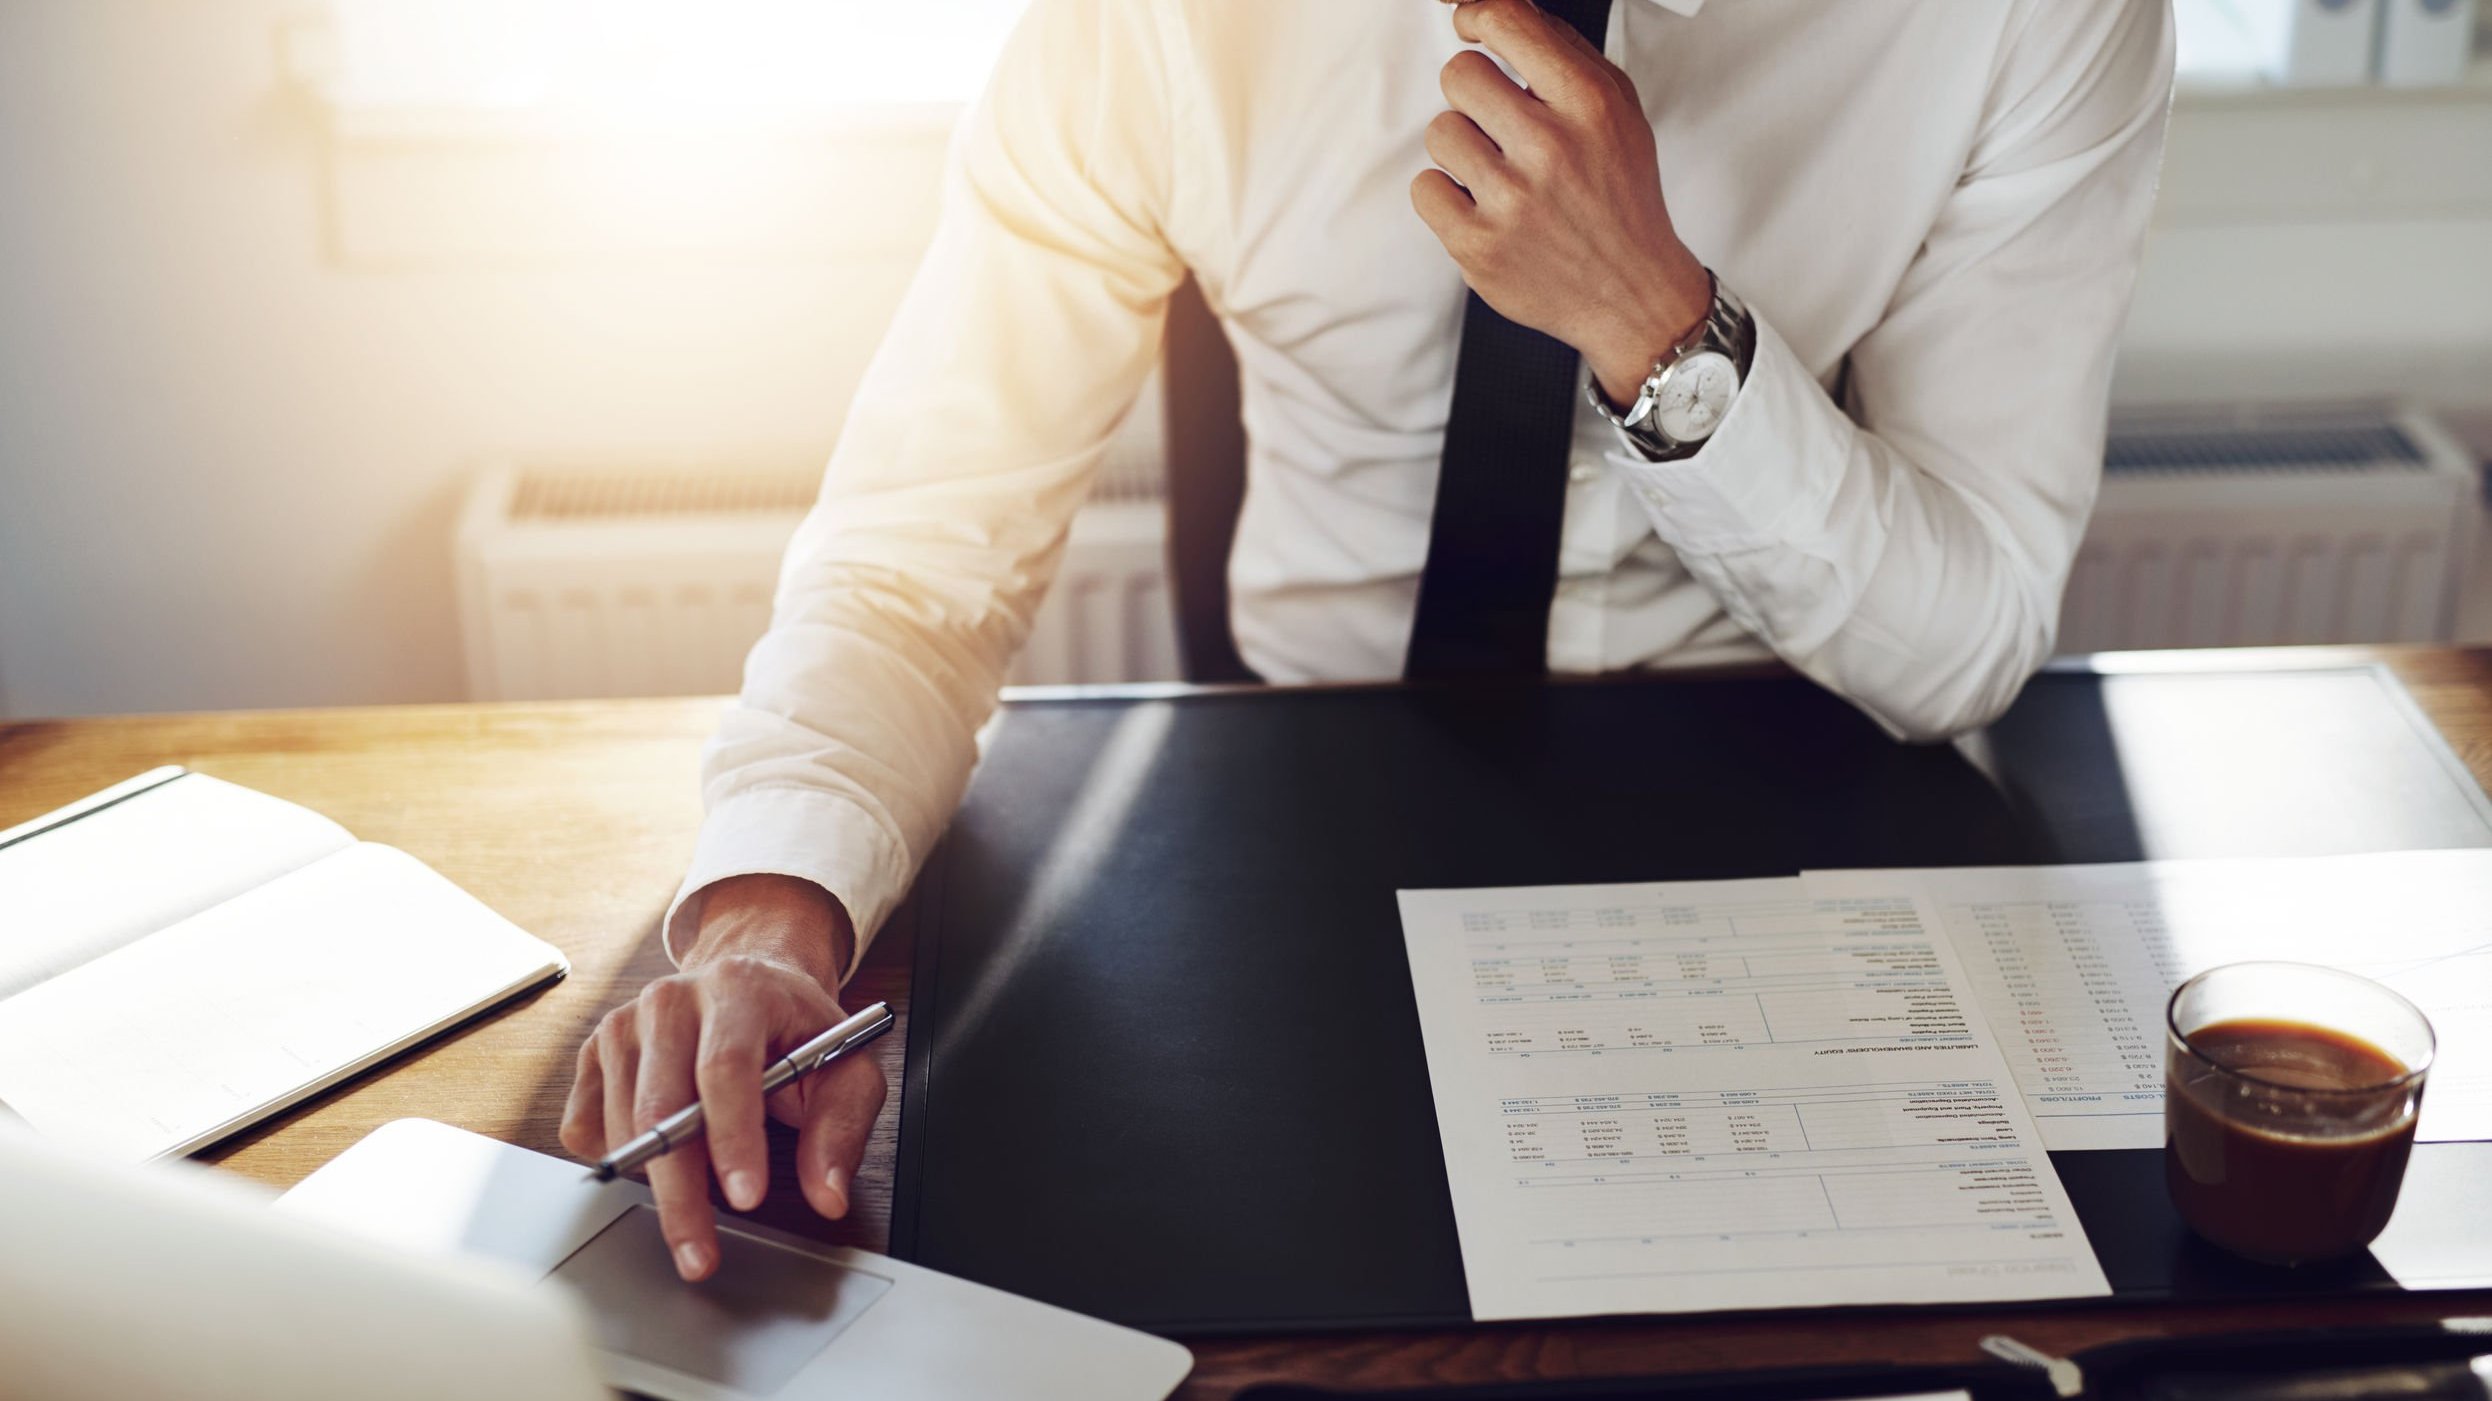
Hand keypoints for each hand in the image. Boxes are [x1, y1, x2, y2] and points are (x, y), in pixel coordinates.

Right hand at [559, 873, 885, 1281]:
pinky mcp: (593, 1054)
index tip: (745, 1197)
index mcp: (739, 989)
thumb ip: (842, 1128)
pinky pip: (586, 1128)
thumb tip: (827, 1195)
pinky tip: (660, 1156)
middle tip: (700, 1254)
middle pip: (661, 1105)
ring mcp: (623, 1024)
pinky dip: (619, 1159)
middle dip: (680, 1192)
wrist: (750, 983)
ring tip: (697, 1207)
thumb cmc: (797, 1028)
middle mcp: (671, 1000)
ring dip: (654, 1184)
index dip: (733, 1137)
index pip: (726, 1067)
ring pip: (621, 1125)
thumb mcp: (846, 1067)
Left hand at [1416, 0, 1711, 406]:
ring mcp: (1511, 200)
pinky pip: (1425, 188)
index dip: (1477, 17)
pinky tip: (1482, 206)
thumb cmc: (1620, 197)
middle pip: (1459, 75)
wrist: (1631, 292)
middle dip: (1473, 94)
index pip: (1507, 24)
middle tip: (1498, 123)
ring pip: (1440, 132)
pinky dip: (1447, 196)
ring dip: (1462, 148)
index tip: (1470, 25)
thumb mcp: (1617, 111)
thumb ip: (1562, 54)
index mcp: (1588, 105)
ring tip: (1499, 172)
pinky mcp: (1478, 245)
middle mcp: (1550, 149)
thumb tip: (1498, 11)